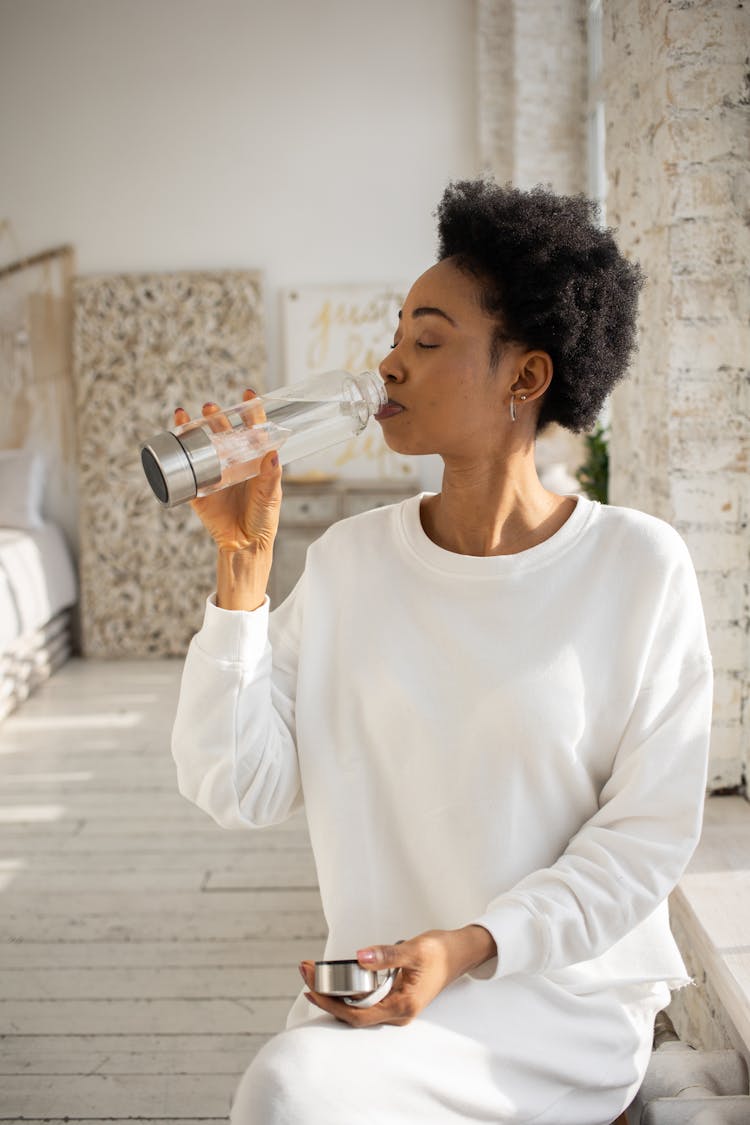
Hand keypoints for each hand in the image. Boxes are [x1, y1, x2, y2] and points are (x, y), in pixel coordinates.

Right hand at [173, 390, 281, 554]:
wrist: (243, 544)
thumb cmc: (262, 519)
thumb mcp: (270, 496)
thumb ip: (271, 476)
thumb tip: (273, 453)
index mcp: (253, 461)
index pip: (252, 430)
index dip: (250, 411)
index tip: (247, 393)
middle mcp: (232, 463)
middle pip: (223, 432)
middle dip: (216, 416)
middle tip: (211, 408)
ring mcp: (213, 473)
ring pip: (202, 445)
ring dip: (194, 428)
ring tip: (190, 416)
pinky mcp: (198, 488)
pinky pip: (185, 469)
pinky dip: (177, 453)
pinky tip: (174, 439)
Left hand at [299, 925, 495, 1028]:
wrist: (461, 952)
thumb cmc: (441, 952)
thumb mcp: (415, 949)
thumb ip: (388, 955)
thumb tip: (361, 957)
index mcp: (402, 1007)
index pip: (357, 1014)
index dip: (331, 1003)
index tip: (311, 986)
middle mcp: (397, 1013)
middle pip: (352, 1014)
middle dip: (325, 996)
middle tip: (305, 971)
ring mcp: (395, 1007)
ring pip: (356, 1008)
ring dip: (333, 992)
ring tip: (313, 972)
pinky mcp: (393, 998)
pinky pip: (364, 1000)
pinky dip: (346, 990)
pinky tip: (334, 977)